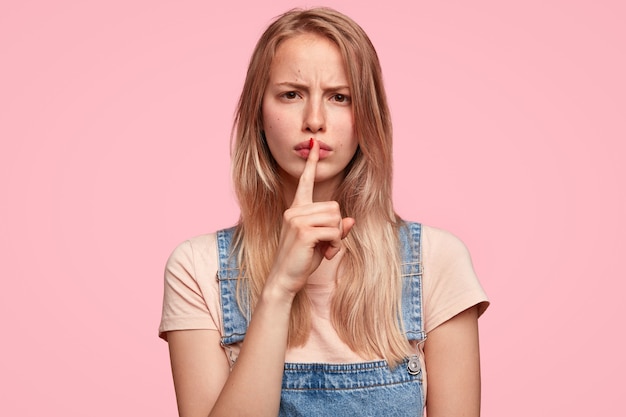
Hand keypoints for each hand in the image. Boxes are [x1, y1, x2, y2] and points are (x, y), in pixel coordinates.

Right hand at [267, 139, 354, 296]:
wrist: (285, 279)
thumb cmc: (302, 261)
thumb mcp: (321, 242)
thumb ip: (334, 228)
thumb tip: (350, 220)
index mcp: (296, 209)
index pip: (305, 182)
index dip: (311, 164)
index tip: (314, 145)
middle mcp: (294, 211)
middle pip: (334, 206)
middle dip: (337, 227)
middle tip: (328, 244)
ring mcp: (297, 220)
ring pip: (336, 218)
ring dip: (337, 237)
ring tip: (326, 250)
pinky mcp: (303, 232)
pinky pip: (334, 231)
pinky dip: (336, 245)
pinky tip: (327, 255)